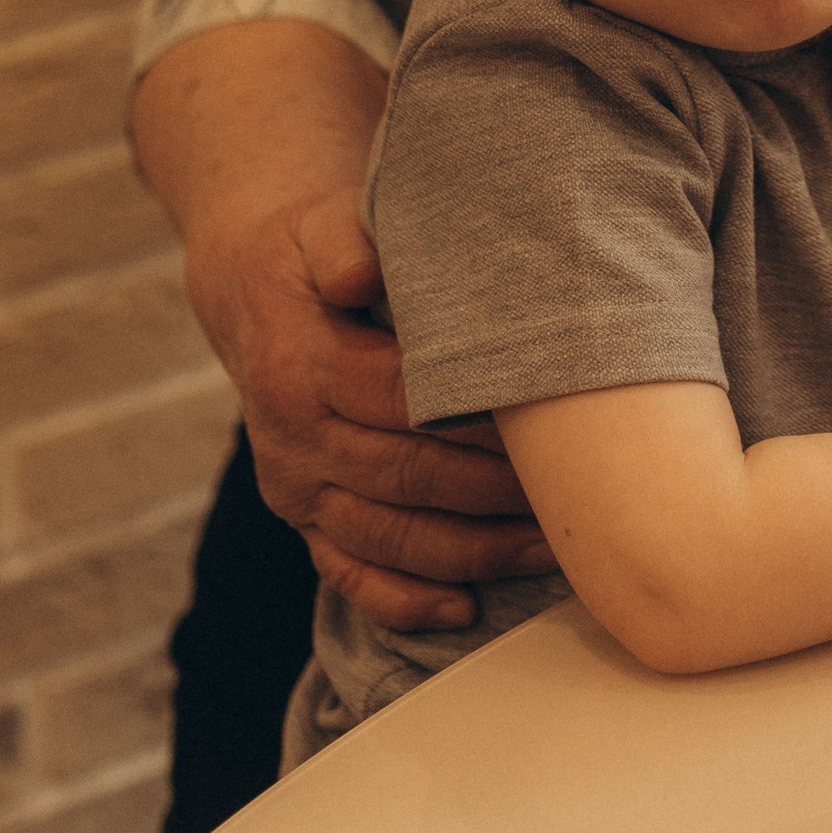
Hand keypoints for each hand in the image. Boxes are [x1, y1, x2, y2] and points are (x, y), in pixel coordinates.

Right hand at [186, 192, 553, 628]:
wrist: (254, 292)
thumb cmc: (314, 251)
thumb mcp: (323, 225)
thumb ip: (345, 242)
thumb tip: (358, 270)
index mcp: (303, 365)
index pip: (404, 403)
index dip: (478, 419)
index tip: (552, 424)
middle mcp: (294, 436)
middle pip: (407, 478)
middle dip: (496, 491)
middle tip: (577, 494)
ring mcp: (296, 486)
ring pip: (389, 538)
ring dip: (473, 552)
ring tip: (552, 550)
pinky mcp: (302, 518)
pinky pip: (349, 574)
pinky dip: (405, 601)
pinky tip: (464, 608)